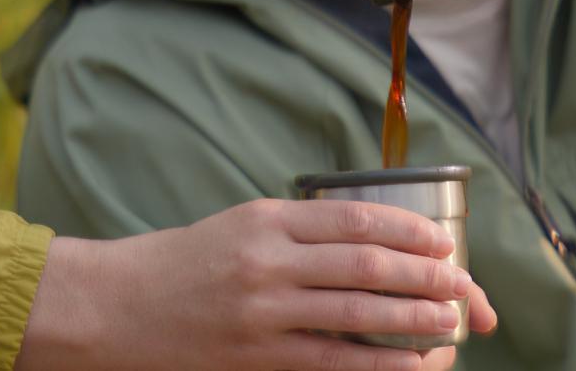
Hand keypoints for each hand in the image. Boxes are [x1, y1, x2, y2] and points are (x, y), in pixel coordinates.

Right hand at [16, 199, 497, 369]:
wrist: (111, 306)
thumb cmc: (180, 263)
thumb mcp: (239, 225)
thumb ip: (298, 230)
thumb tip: (371, 239)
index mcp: (267, 219)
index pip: (356, 220)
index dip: (409, 232)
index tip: (444, 243)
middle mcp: (268, 261)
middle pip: (367, 266)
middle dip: (426, 277)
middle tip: (465, 286)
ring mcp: (262, 313)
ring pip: (358, 314)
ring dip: (414, 319)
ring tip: (451, 323)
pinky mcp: (254, 357)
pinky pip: (332, 362)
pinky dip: (379, 365)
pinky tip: (413, 365)